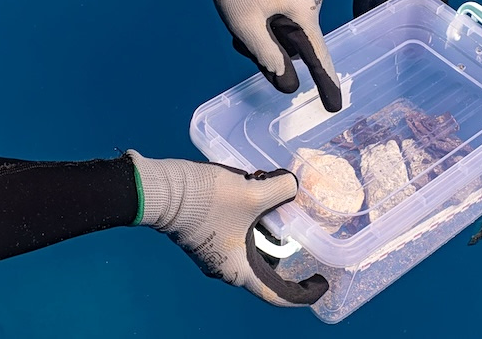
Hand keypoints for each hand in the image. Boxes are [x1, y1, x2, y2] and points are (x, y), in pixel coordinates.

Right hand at [127, 150, 328, 306]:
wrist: (160, 189)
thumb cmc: (206, 200)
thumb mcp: (253, 193)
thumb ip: (282, 190)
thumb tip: (294, 185)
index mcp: (239, 271)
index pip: (278, 295)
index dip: (304, 293)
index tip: (320, 280)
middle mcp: (225, 269)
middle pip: (266, 266)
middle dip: (283, 244)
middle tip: (295, 221)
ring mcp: (212, 253)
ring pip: (251, 247)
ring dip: (265, 226)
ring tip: (273, 198)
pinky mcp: (204, 235)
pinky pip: (236, 234)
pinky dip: (250, 219)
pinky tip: (252, 191)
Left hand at [197, 0, 340, 111]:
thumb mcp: (245, 26)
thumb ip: (267, 56)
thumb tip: (287, 83)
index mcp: (303, 10)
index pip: (318, 56)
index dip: (325, 83)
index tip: (334, 106)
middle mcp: (310, 3)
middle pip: (295, 47)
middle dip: (270, 52)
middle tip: (242, 42)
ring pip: (285, 36)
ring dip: (264, 39)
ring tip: (240, 21)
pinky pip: (282, 22)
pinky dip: (264, 27)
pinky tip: (246, 13)